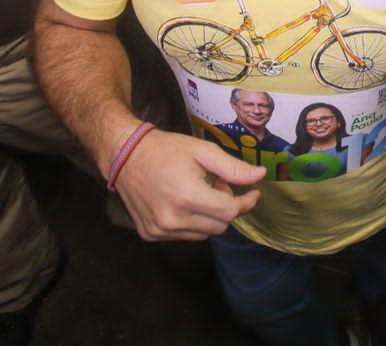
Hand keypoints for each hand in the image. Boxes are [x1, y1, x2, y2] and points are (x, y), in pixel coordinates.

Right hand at [113, 130, 264, 241]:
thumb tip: (260, 176)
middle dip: (227, 206)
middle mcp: (172, 219)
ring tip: (200, 192)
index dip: (246, 202)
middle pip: (220, 225)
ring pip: (204, 234)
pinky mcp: (151, 234)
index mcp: (187, 196)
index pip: (230, 212)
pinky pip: (185, 236)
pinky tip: (184, 202)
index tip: (252, 192)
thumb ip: (233, 167)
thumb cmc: (165, 150)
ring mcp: (160, 230)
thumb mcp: (203, 151)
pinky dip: (192, 222)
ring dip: (210, 216)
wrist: (125, 156)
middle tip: (219, 184)